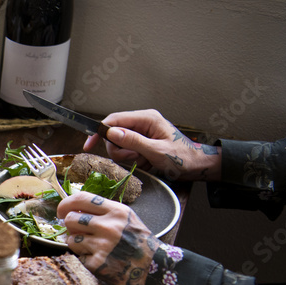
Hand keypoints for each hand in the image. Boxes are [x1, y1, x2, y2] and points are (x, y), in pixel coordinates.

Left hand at [57, 192, 160, 284]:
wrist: (154, 270)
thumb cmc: (139, 244)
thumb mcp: (127, 220)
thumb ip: (103, 212)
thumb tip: (73, 208)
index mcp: (116, 212)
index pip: (81, 198)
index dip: (65, 204)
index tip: (62, 211)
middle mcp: (108, 226)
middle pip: (71, 219)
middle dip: (71, 226)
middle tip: (78, 231)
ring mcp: (102, 246)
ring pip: (71, 239)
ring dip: (76, 243)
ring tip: (92, 247)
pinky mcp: (96, 264)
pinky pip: (78, 256)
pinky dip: (84, 258)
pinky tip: (99, 259)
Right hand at [82, 109, 220, 181]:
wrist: (196, 166)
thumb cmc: (182, 158)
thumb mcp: (156, 151)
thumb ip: (134, 141)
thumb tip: (112, 132)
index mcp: (147, 118)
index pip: (115, 120)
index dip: (100, 131)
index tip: (89, 144)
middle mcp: (142, 122)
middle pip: (114, 134)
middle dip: (119, 149)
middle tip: (134, 158)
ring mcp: (141, 132)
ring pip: (118, 144)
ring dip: (126, 156)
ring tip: (142, 160)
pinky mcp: (141, 142)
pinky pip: (125, 150)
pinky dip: (130, 158)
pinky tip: (143, 161)